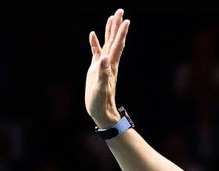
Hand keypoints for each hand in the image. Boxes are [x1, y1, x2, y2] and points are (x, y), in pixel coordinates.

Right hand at [86, 9, 129, 126]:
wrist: (101, 111)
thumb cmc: (101, 102)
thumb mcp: (101, 88)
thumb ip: (103, 73)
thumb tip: (105, 59)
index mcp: (110, 65)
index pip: (116, 45)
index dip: (121, 32)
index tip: (125, 20)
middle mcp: (108, 62)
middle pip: (114, 40)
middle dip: (117, 26)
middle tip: (120, 11)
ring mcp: (102, 65)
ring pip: (107, 43)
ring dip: (109, 30)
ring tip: (111, 17)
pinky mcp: (95, 69)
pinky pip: (96, 51)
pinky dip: (95, 42)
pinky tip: (92, 34)